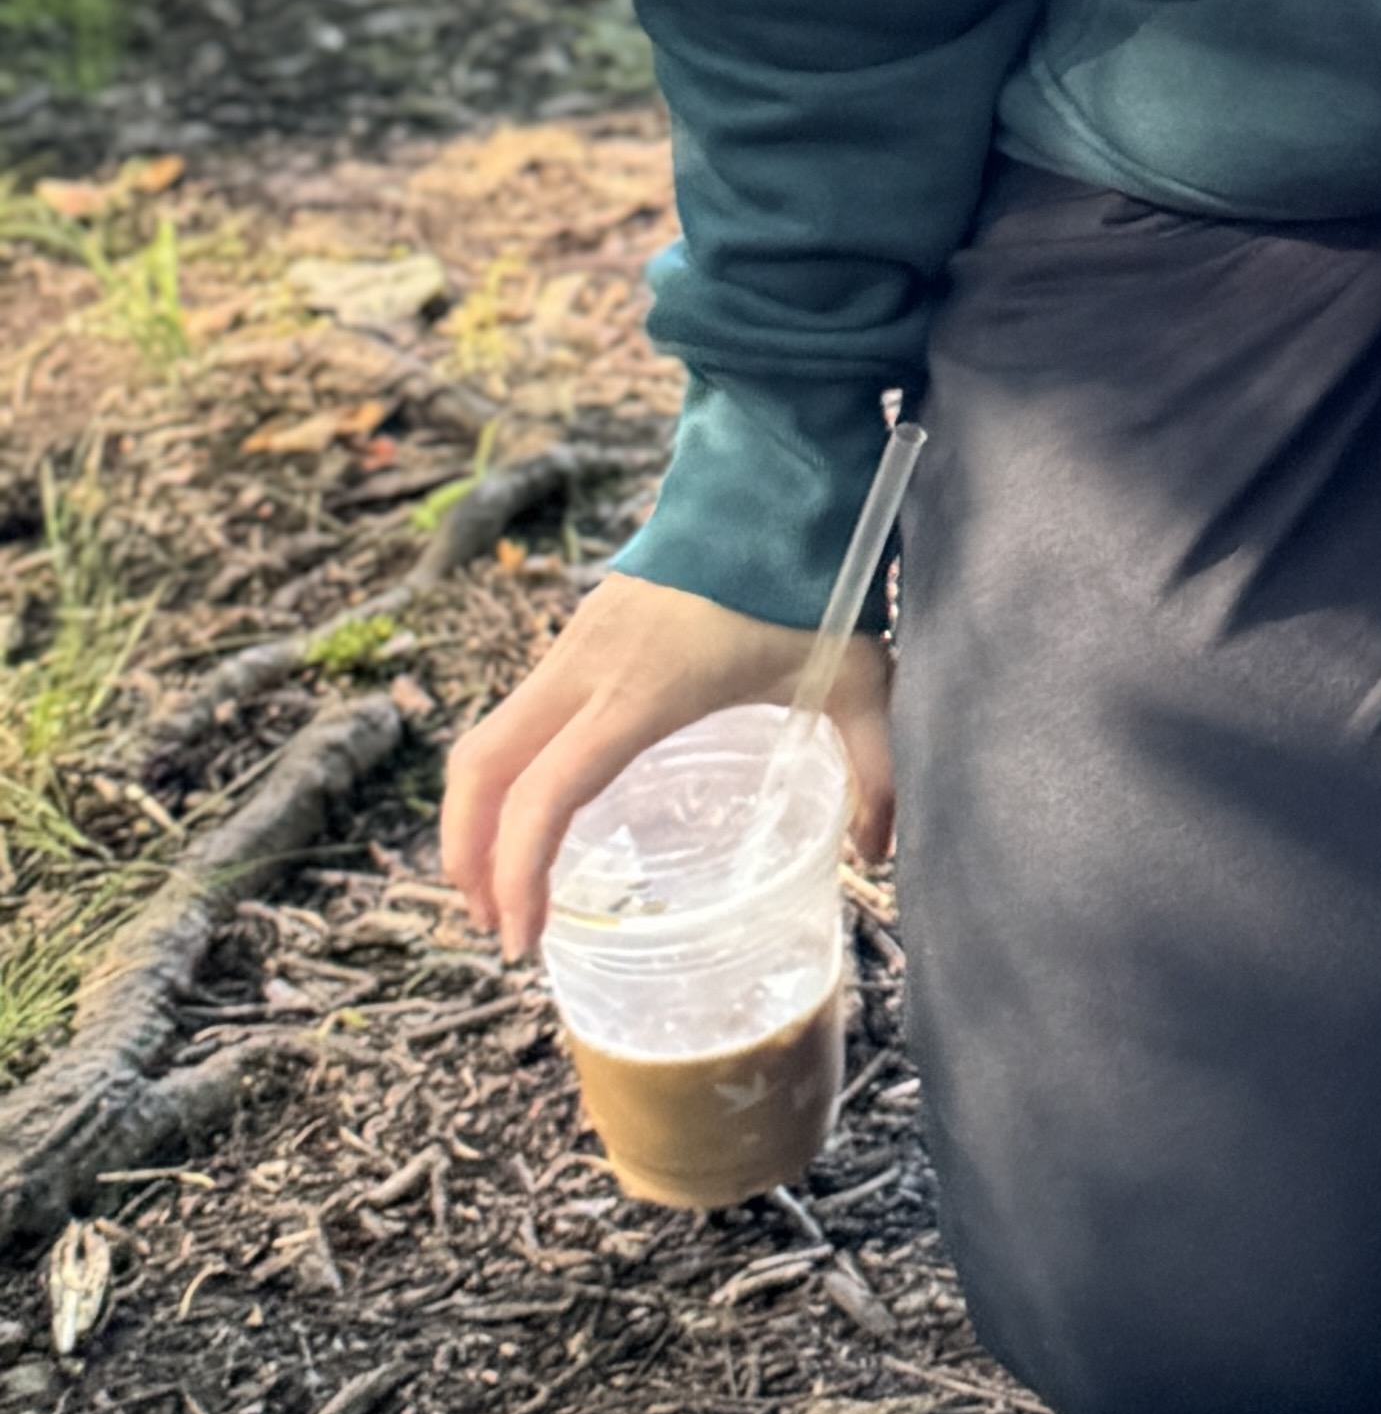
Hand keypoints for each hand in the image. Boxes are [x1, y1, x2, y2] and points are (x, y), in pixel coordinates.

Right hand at [439, 572, 894, 960]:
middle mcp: (589, 667)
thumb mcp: (858, 677)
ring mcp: (576, 641)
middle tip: (497, 925)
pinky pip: (516, 709)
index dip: (519, 874)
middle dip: (468, 856)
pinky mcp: (582, 626)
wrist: (779, 475)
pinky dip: (503, 768)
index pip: (546, 795)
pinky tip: (539, 803)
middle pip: (482, 770)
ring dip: (475, 813)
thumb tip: (880, 851)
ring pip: (487, 737)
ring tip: (503, 880)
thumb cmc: (815, 577)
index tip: (522, 939)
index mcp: (643, 691)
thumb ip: (875, 767)